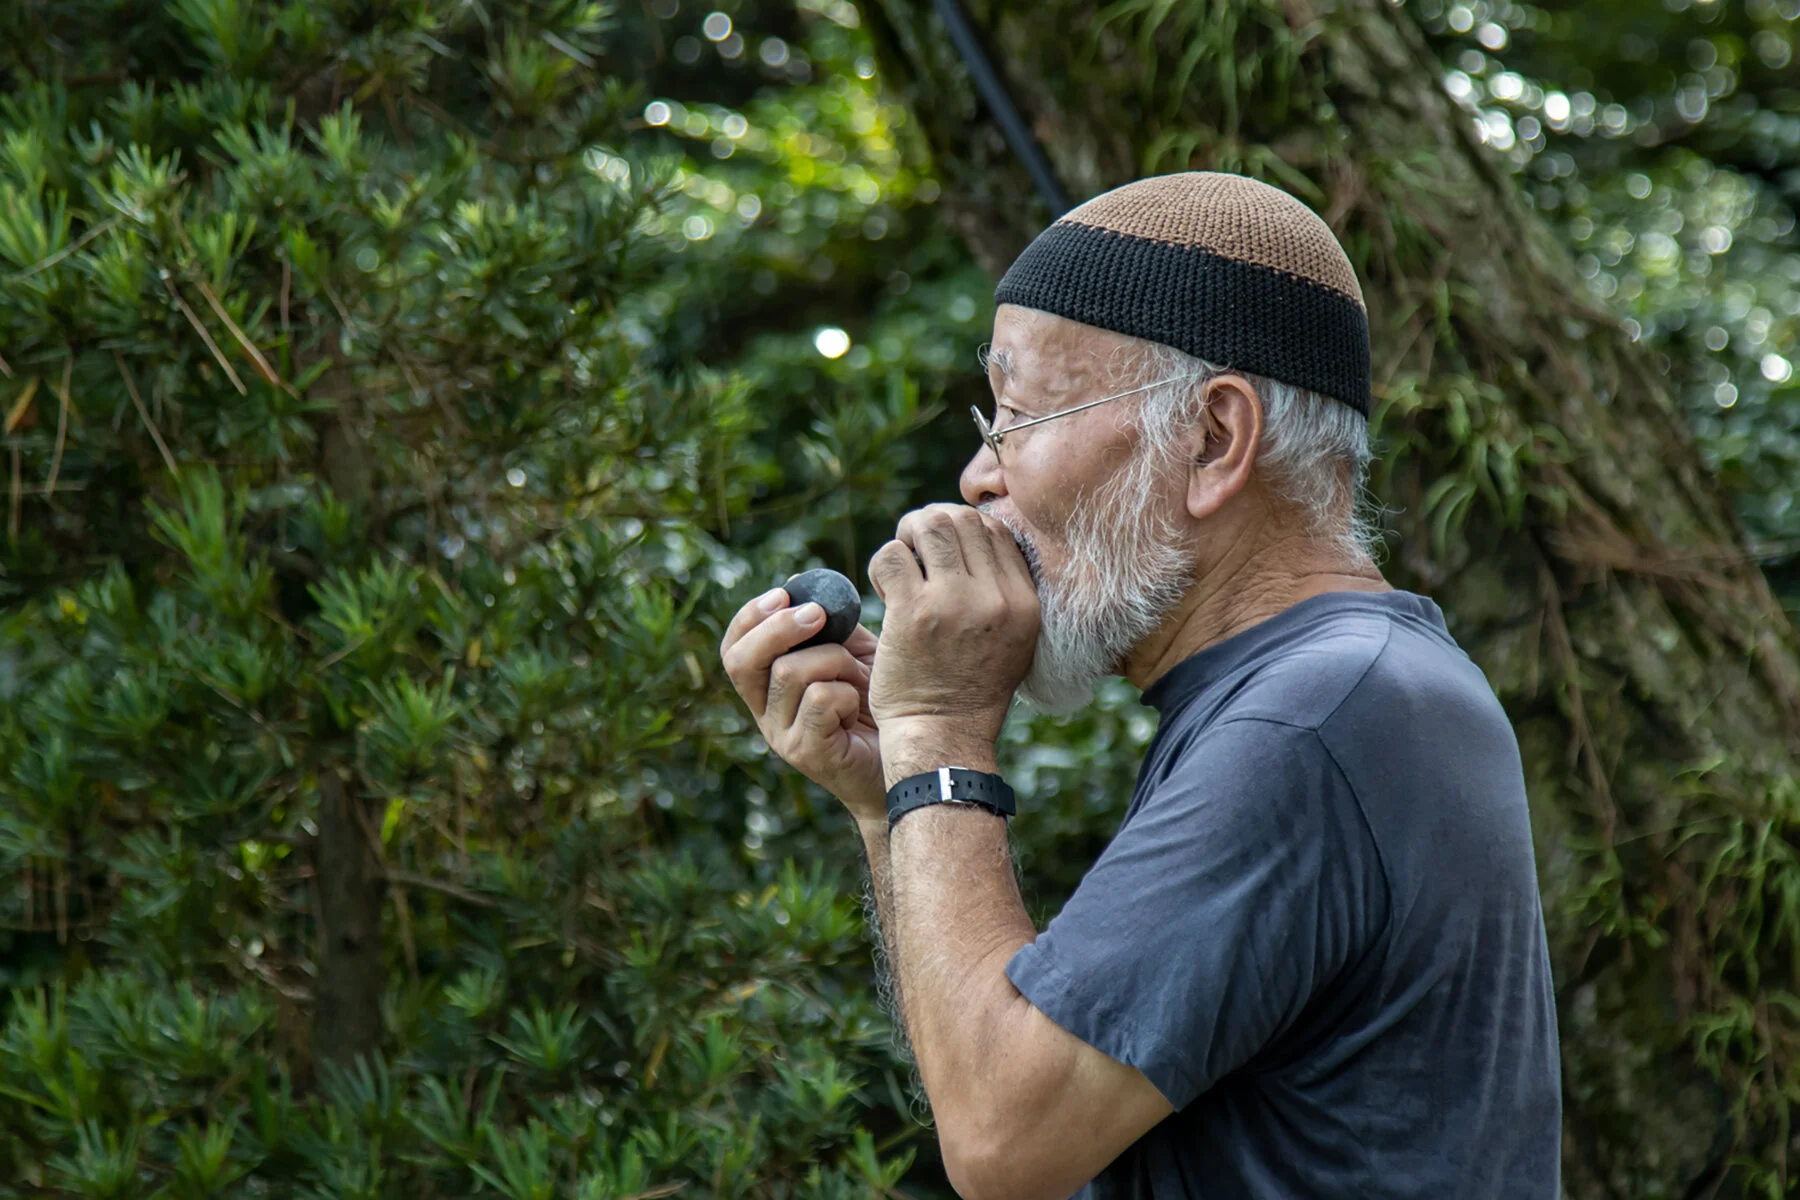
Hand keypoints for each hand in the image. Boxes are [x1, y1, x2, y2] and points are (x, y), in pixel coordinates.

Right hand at [720, 585, 885, 822]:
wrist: (909, 760)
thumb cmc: (880, 705)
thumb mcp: (853, 655)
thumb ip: (829, 626)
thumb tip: (801, 581)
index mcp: (768, 687)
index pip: (733, 648)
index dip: (750, 616)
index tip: (784, 593)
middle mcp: (765, 712)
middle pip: (741, 660)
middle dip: (779, 628)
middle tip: (818, 616)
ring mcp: (783, 736)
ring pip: (788, 672)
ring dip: (834, 660)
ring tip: (860, 676)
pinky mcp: (808, 753)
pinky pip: (819, 699)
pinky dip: (846, 690)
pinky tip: (860, 704)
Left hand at [865, 503, 1039, 750]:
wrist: (942, 738)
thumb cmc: (969, 693)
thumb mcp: (1012, 643)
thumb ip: (1003, 595)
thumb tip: (977, 540)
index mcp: (1025, 604)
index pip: (996, 530)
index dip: (963, 527)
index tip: (941, 549)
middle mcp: (997, 598)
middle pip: (962, 519)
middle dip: (930, 525)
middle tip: (912, 549)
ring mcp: (955, 603)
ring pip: (928, 526)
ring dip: (905, 538)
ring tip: (898, 567)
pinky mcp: (915, 613)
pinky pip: (893, 555)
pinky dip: (883, 563)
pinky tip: (882, 589)